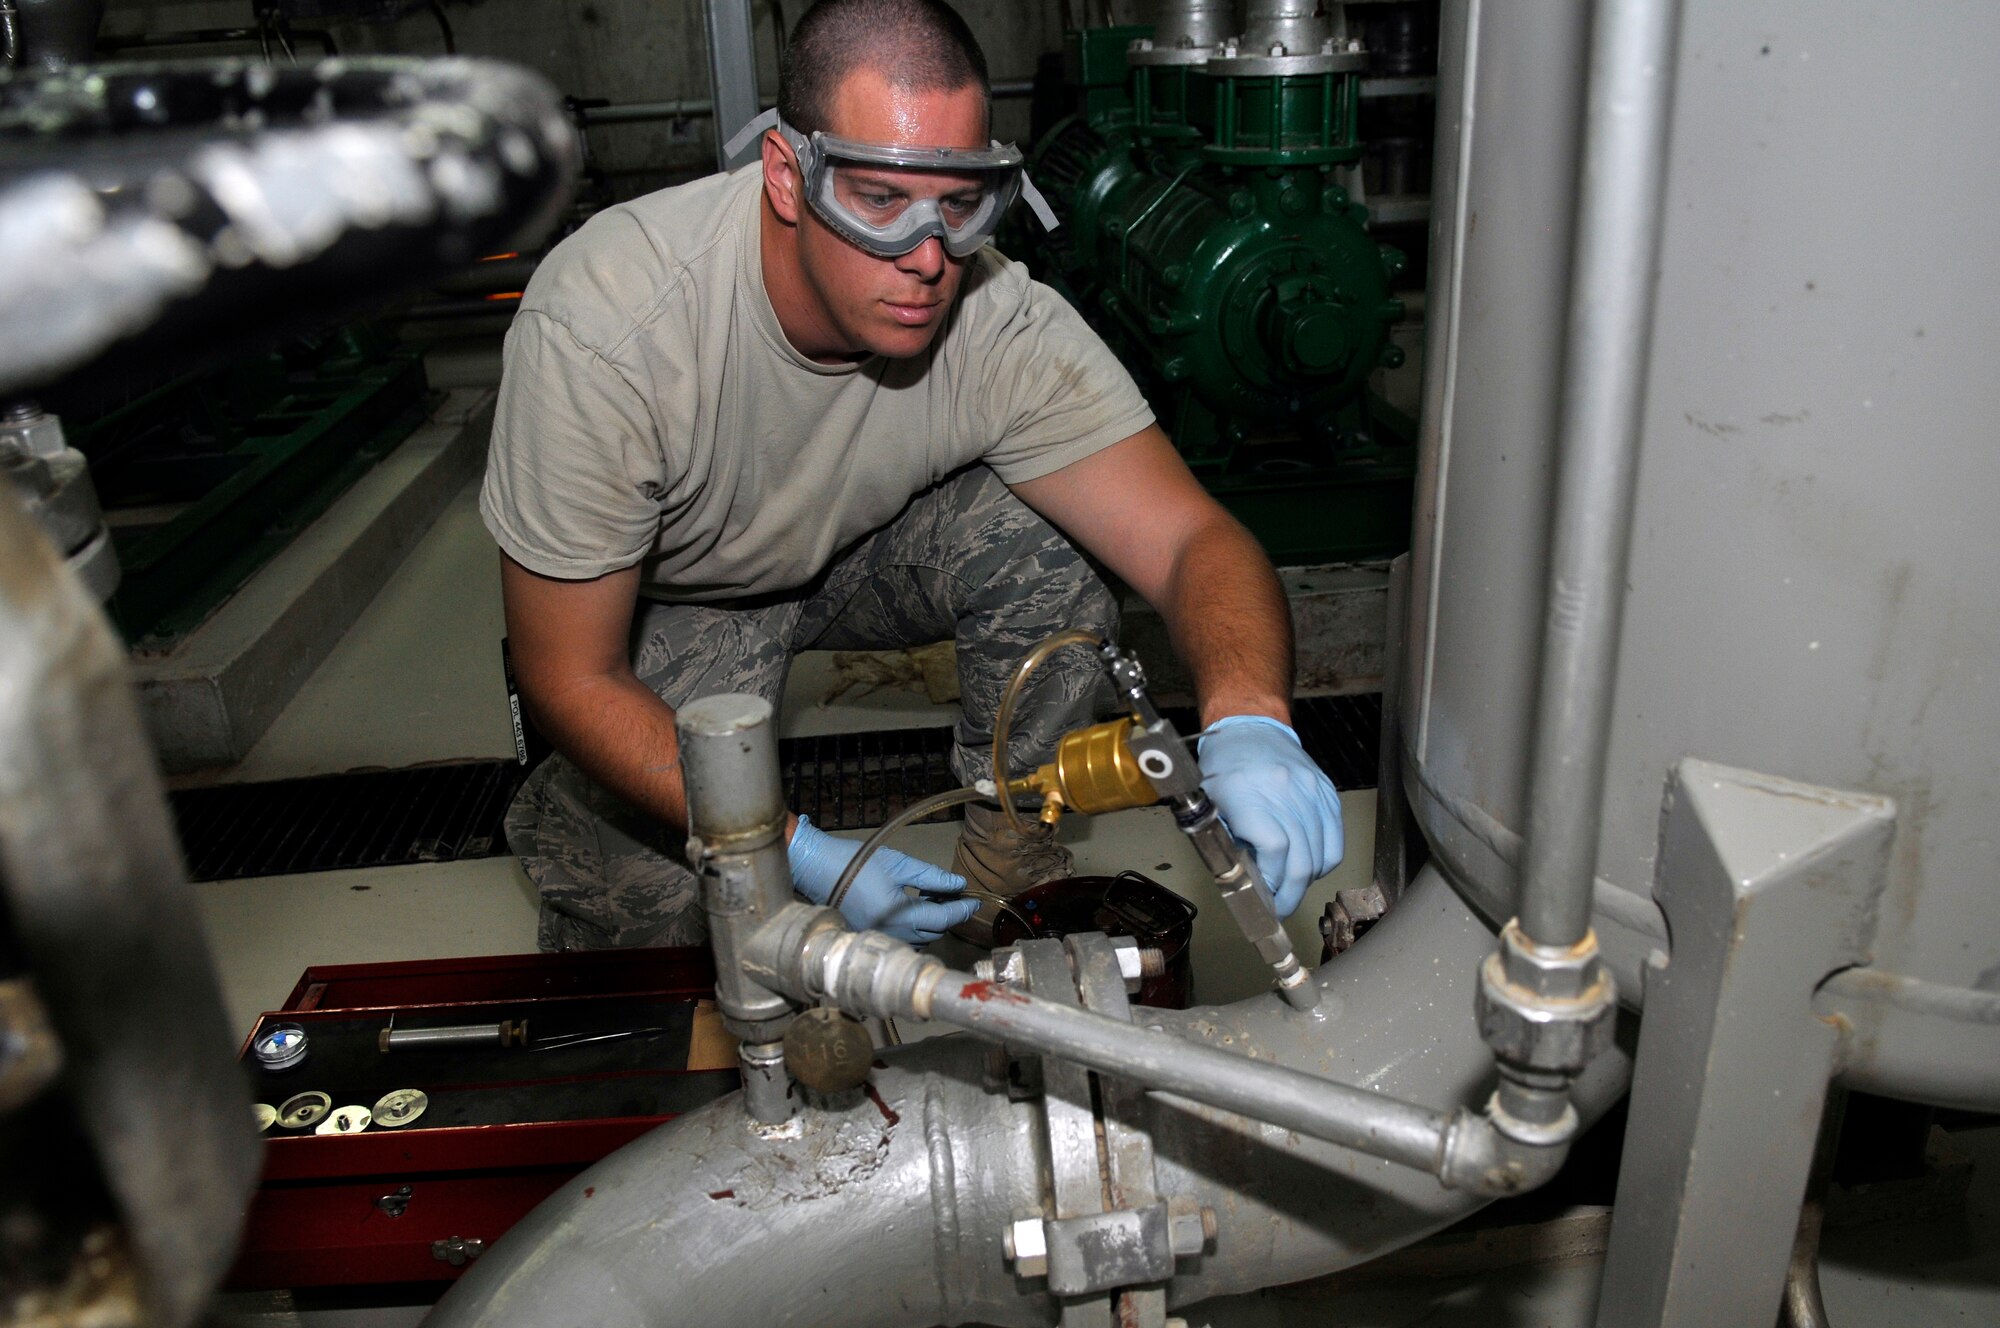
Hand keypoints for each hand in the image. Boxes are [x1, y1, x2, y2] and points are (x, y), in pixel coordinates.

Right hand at [787, 815, 978, 943]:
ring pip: (919, 940)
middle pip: (933, 932)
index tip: (975, 901)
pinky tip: (910, 907)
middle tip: (949, 891)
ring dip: (930, 922)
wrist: (818, 869)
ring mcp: (880, 939)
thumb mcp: (899, 864)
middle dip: (946, 914)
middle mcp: (891, 934)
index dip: (962, 910)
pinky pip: (903, 940)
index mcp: (899, 915)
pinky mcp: (870, 938)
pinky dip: (913, 927)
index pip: (942, 919)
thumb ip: (931, 876)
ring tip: (929, 896)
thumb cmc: (858, 862)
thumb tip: (959, 884)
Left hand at [1197, 715, 1343, 918]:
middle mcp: (1283, 791)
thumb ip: (1229, 844)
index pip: (1274, 848)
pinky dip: (1324, 862)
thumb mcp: (1212, 806)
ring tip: (1291, 888)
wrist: (1249, 728)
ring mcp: (1309, 791)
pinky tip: (1309, 866)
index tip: (1264, 895)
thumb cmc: (1224, 768)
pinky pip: (1335, 840)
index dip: (1272, 879)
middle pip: (1301, 859)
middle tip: (1279, 907)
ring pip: (1321, 855)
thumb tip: (1249, 883)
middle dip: (1291, 893)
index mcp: (1249, 794)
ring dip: (1307, 881)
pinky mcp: (1326, 793)